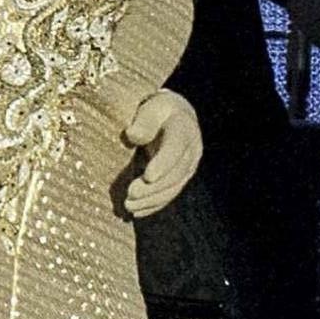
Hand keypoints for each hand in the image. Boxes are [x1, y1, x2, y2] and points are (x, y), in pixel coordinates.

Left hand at [120, 88, 202, 217]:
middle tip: (130, 194)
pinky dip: (153, 205)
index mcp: (183, 129)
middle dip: (153, 187)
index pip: (175, 148)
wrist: (174, 116)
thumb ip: (144, 120)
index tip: (147, 176)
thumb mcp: (152, 107)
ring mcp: (187, 167)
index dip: (163, 163)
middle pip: (174, 173)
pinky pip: (169, 195)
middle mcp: (190, 151)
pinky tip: (137, 211)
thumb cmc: (156, 110)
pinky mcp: (180, 179)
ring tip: (128, 206)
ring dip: (151, 200)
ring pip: (172, 188)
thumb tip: (133, 134)